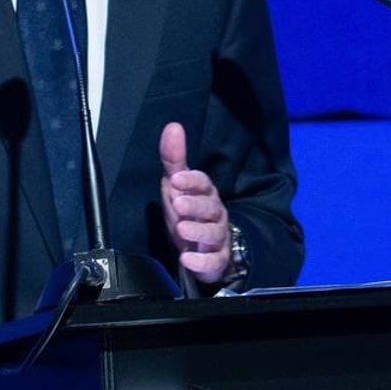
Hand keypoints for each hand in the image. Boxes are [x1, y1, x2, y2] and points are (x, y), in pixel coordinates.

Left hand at [159, 122, 229, 284]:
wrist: (203, 247)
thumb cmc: (189, 211)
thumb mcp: (178, 185)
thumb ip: (173, 159)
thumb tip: (173, 127)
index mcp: (205, 193)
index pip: (202, 183)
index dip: (191, 180)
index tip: (175, 179)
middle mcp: (214, 213)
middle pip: (210, 206)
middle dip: (195, 204)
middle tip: (177, 202)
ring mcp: (217, 237)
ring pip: (213, 232)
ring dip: (198, 230)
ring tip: (182, 229)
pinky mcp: (216, 259)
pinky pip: (213, 261)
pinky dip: (202, 261)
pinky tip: (188, 258)